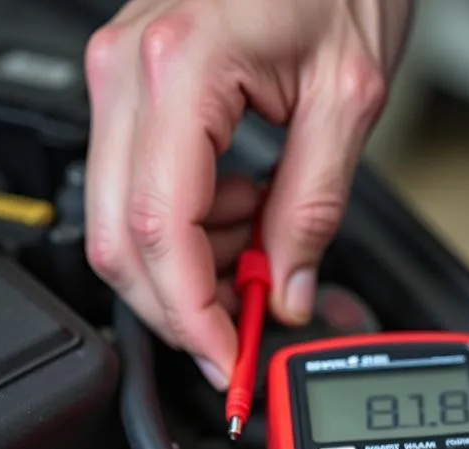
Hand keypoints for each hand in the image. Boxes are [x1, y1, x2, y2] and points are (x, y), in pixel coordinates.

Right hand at [84, 0, 410, 385]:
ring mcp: (122, 77)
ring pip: (123, 222)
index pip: (157, 229)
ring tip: (264, 242)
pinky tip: (243, 211)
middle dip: (182, 304)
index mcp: (178, 69)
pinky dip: (191, 228)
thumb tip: (285, 290)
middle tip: (243, 327)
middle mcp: (129, 71)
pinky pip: (140, 189)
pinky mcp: (136, 89)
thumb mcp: (348, 103)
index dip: (190, 313)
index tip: (227, 359)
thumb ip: (313, 210)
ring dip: (192, 265)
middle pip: (120, 238)